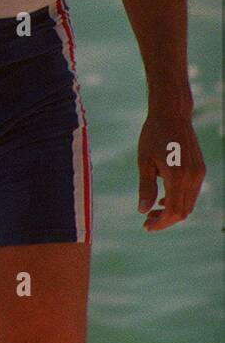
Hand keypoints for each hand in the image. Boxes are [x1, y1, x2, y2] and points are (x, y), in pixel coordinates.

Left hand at [136, 97, 203, 231]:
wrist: (172, 115)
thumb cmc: (152, 135)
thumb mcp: (144, 161)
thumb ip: (145, 187)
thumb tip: (142, 210)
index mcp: (178, 176)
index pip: (174, 211)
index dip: (161, 223)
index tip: (146, 226)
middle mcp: (193, 177)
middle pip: (183, 211)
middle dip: (166, 220)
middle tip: (146, 222)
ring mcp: (199, 173)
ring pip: (189, 203)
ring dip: (172, 211)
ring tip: (152, 212)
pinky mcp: (200, 169)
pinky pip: (191, 193)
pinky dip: (179, 200)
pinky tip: (163, 200)